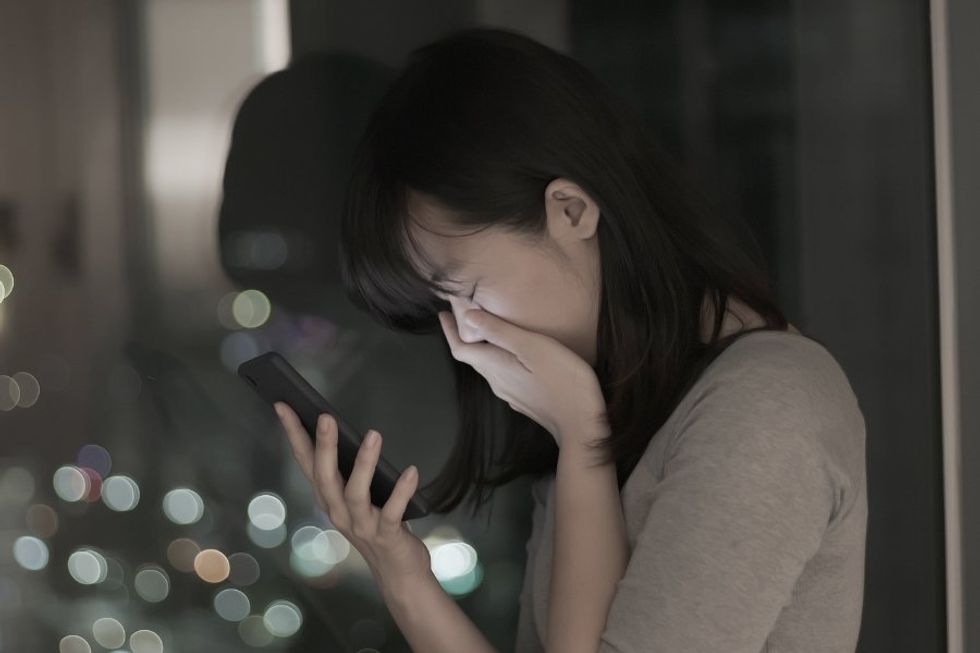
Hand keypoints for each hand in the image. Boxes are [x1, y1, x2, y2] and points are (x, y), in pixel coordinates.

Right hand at [274, 402, 432, 593]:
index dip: (293, 434)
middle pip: (325, 477)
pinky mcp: (386, 535)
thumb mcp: (357, 497)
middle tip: (326, 416)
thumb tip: (349, 430)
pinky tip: (411, 471)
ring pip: (356, 493)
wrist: (397, 572)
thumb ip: (350, 470)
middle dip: (323, 446)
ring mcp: (361, 525)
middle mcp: (338, 512)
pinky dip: (402, 491)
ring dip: (364, 463)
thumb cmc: (377, 526)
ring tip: (374, 435)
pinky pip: (392, 512)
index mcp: (328, 498)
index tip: (283, 405)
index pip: (306, 461)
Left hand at [437, 309, 607, 447]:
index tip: (443, 313)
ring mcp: (510, 393)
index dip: (450, 330)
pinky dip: (498, 359)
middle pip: (472, 357)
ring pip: (488, 367)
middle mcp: (497, 382)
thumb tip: (467, 316)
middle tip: (463, 314)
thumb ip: (499, 331)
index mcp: (494, 366)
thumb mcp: (530, 346)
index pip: (460, 348)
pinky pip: (503, 375)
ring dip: (482, 347)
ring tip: (486, 329)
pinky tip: (512, 354)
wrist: (581, 424)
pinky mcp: (524, 399)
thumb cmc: (561, 379)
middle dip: (465, 335)